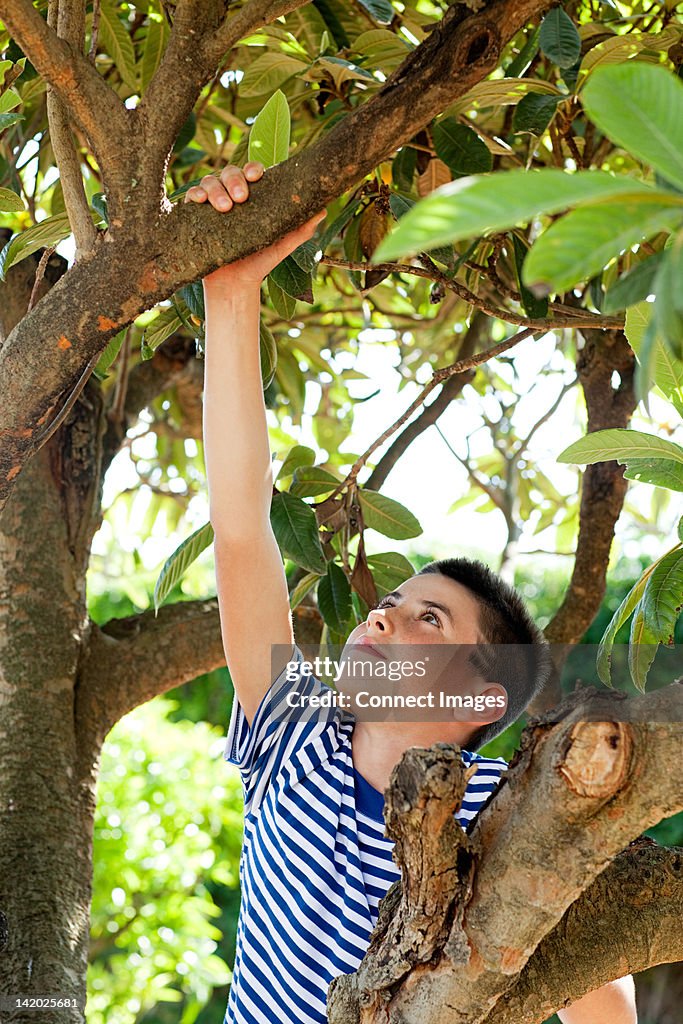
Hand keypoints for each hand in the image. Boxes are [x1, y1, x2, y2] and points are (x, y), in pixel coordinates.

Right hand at [184, 162, 326, 287]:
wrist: (235, 285)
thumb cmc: (260, 263)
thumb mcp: (283, 245)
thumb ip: (301, 229)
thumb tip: (322, 209)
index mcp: (253, 197)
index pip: (251, 172)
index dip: (253, 168)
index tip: (257, 175)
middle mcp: (231, 196)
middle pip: (229, 172)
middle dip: (235, 179)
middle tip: (242, 198)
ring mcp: (212, 204)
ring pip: (209, 180)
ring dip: (215, 189)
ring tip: (224, 208)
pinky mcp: (195, 215)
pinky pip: (190, 196)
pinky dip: (193, 194)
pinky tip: (198, 201)